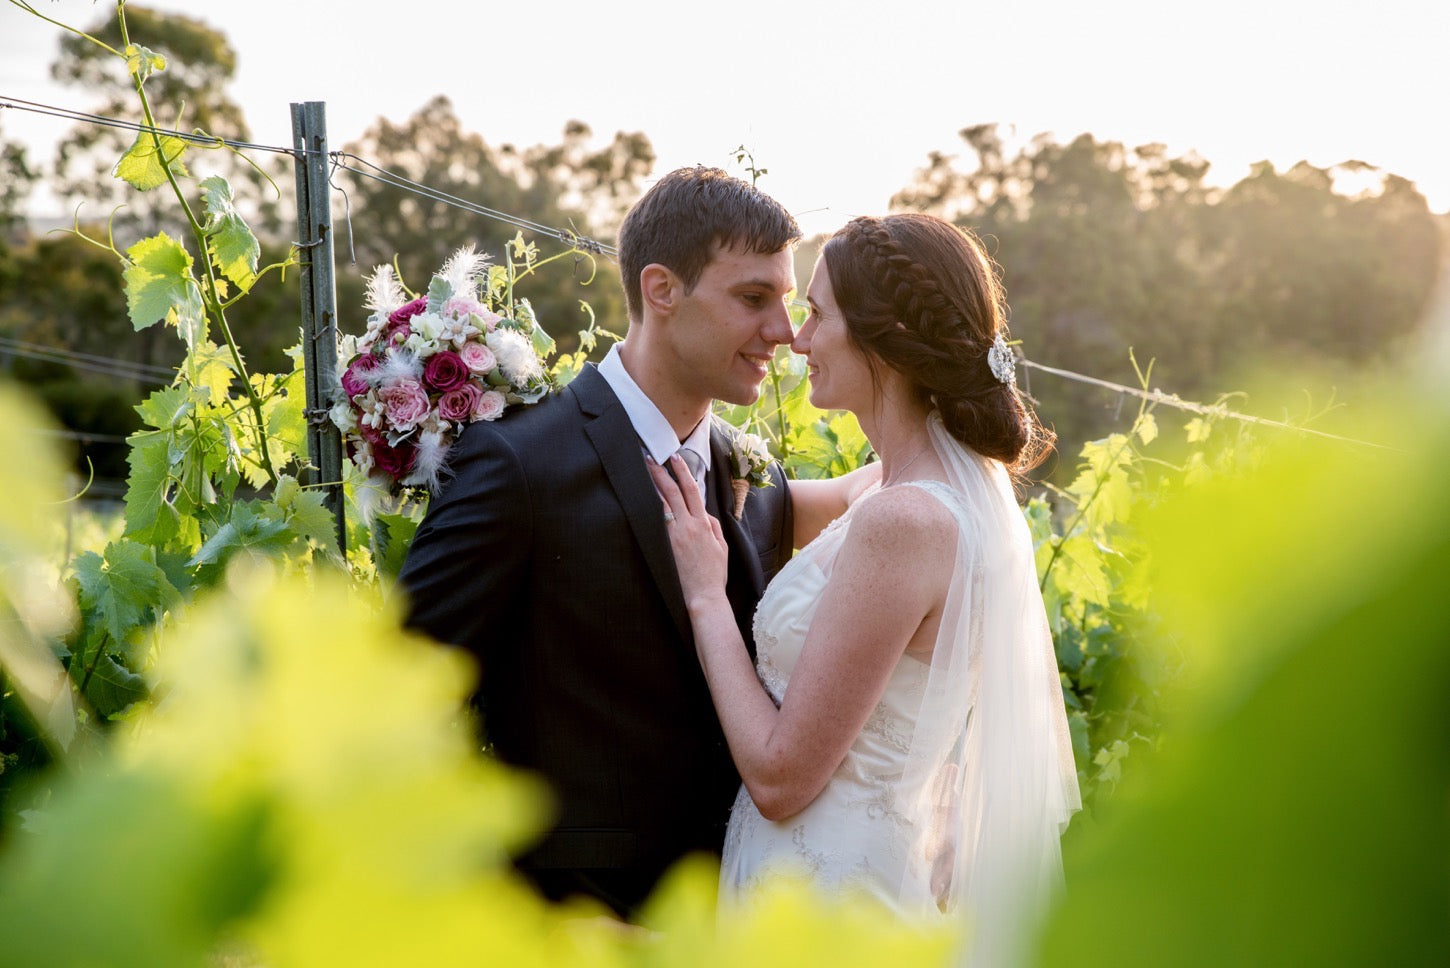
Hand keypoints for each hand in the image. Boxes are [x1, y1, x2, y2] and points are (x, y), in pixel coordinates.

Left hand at [647, 455, 728, 611]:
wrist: (704, 595)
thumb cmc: (714, 573)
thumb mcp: (721, 546)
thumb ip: (713, 526)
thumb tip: (705, 512)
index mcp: (704, 523)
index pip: (692, 490)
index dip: (683, 472)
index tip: (676, 458)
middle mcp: (688, 526)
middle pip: (673, 492)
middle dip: (662, 472)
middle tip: (651, 458)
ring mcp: (675, 535)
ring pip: (661, 504)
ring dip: (652, 486)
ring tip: (642, 473)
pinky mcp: (665, 546)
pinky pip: (655, 522)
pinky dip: (648, 508)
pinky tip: (640, 499)